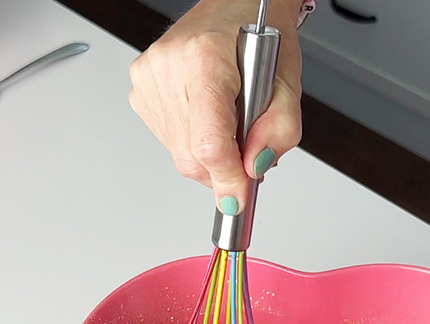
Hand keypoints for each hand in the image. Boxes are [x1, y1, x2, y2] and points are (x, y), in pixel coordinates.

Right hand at [128, 0, 303, 213]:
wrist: (233, 4)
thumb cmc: (258, 31)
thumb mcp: (288, 80)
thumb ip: (281, 129)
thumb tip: (254, 168)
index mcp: (204, 59)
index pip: (209, 144)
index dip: (227, 179)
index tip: (238, 198)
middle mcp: (169, 68)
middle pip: (194, 158)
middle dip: (225, 168)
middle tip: (247, 146)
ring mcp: (149, 81)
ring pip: (181, 156)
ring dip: (211, 156)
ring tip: (228, 120)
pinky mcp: (141, 92)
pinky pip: (170, 143)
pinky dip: (195, 143)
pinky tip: (207, 116)